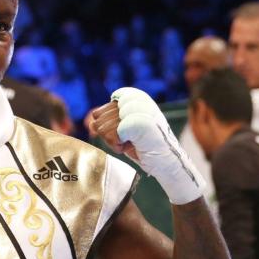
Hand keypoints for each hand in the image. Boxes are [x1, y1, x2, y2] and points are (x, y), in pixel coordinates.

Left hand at [93, 87, 205, 204]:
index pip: (99, 112)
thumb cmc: (145, 147)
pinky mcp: (140, 122)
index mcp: (134, 96)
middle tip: (130, 140)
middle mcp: (137, 99)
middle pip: (99, 121)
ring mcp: (139, 109)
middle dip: (110, 136)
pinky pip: (113, 135)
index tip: (123, 134)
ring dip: (115, 142)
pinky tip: (132, 146)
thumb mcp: (123, 129)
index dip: (106, 128)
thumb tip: (90, 122)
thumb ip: (107, 122)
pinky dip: (119, 146)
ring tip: (133, 142)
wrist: (167, 162)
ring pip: (104, 128)